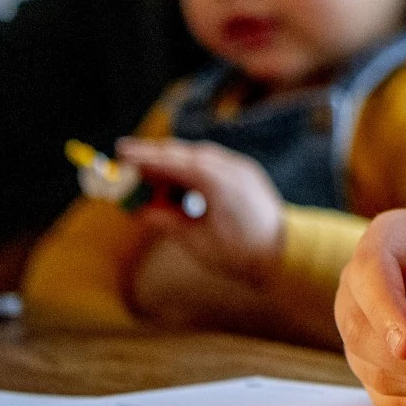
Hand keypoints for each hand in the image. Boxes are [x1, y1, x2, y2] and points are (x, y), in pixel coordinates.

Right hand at [116, 137, 284, 287]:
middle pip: (185, 153)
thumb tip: (140, 211)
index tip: (121, 152)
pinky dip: (191, 168)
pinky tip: (177, 183)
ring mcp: (241, 168)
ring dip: (173, 163)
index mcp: (218, 182)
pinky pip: (212, 163)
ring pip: (199, 156)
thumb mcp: (196, 241)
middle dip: (155, 156)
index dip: (146, 157)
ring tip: (150, 178)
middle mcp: (232, 167)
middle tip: (127, 160)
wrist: (284, 254)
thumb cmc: (240, 253)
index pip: (174, 162)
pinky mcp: (246, 174)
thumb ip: (167, 221)